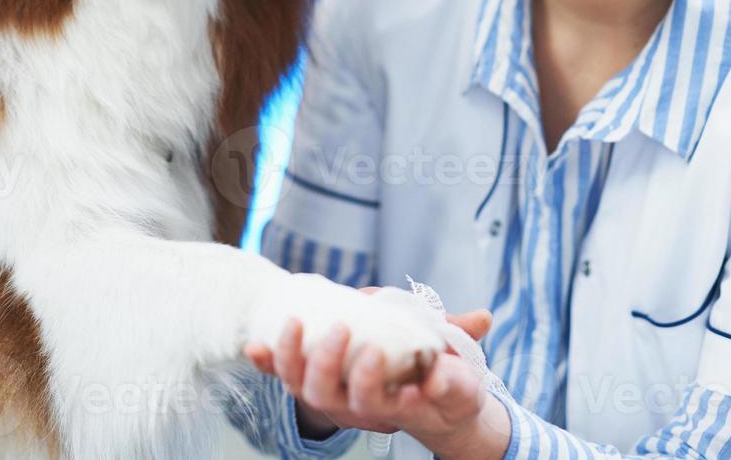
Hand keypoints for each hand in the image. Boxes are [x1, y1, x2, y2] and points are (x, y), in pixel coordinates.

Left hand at [243, 290, 492, 440]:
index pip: (368, 401)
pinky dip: (268, 361)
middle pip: (324, 393)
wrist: (428, 399)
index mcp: (387, 408)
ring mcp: (329, 392)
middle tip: (339, 327)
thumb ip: (457, 371)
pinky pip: (284, 372)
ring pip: (298, 384)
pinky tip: (254, 344)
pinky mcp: (315, 375)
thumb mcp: (461, 383)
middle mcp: (351, 406)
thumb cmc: (446, 388)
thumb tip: (475, 333)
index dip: (366, 380)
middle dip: (325, 361)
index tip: (375, 351)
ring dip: (290, 356)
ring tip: (293, 323)